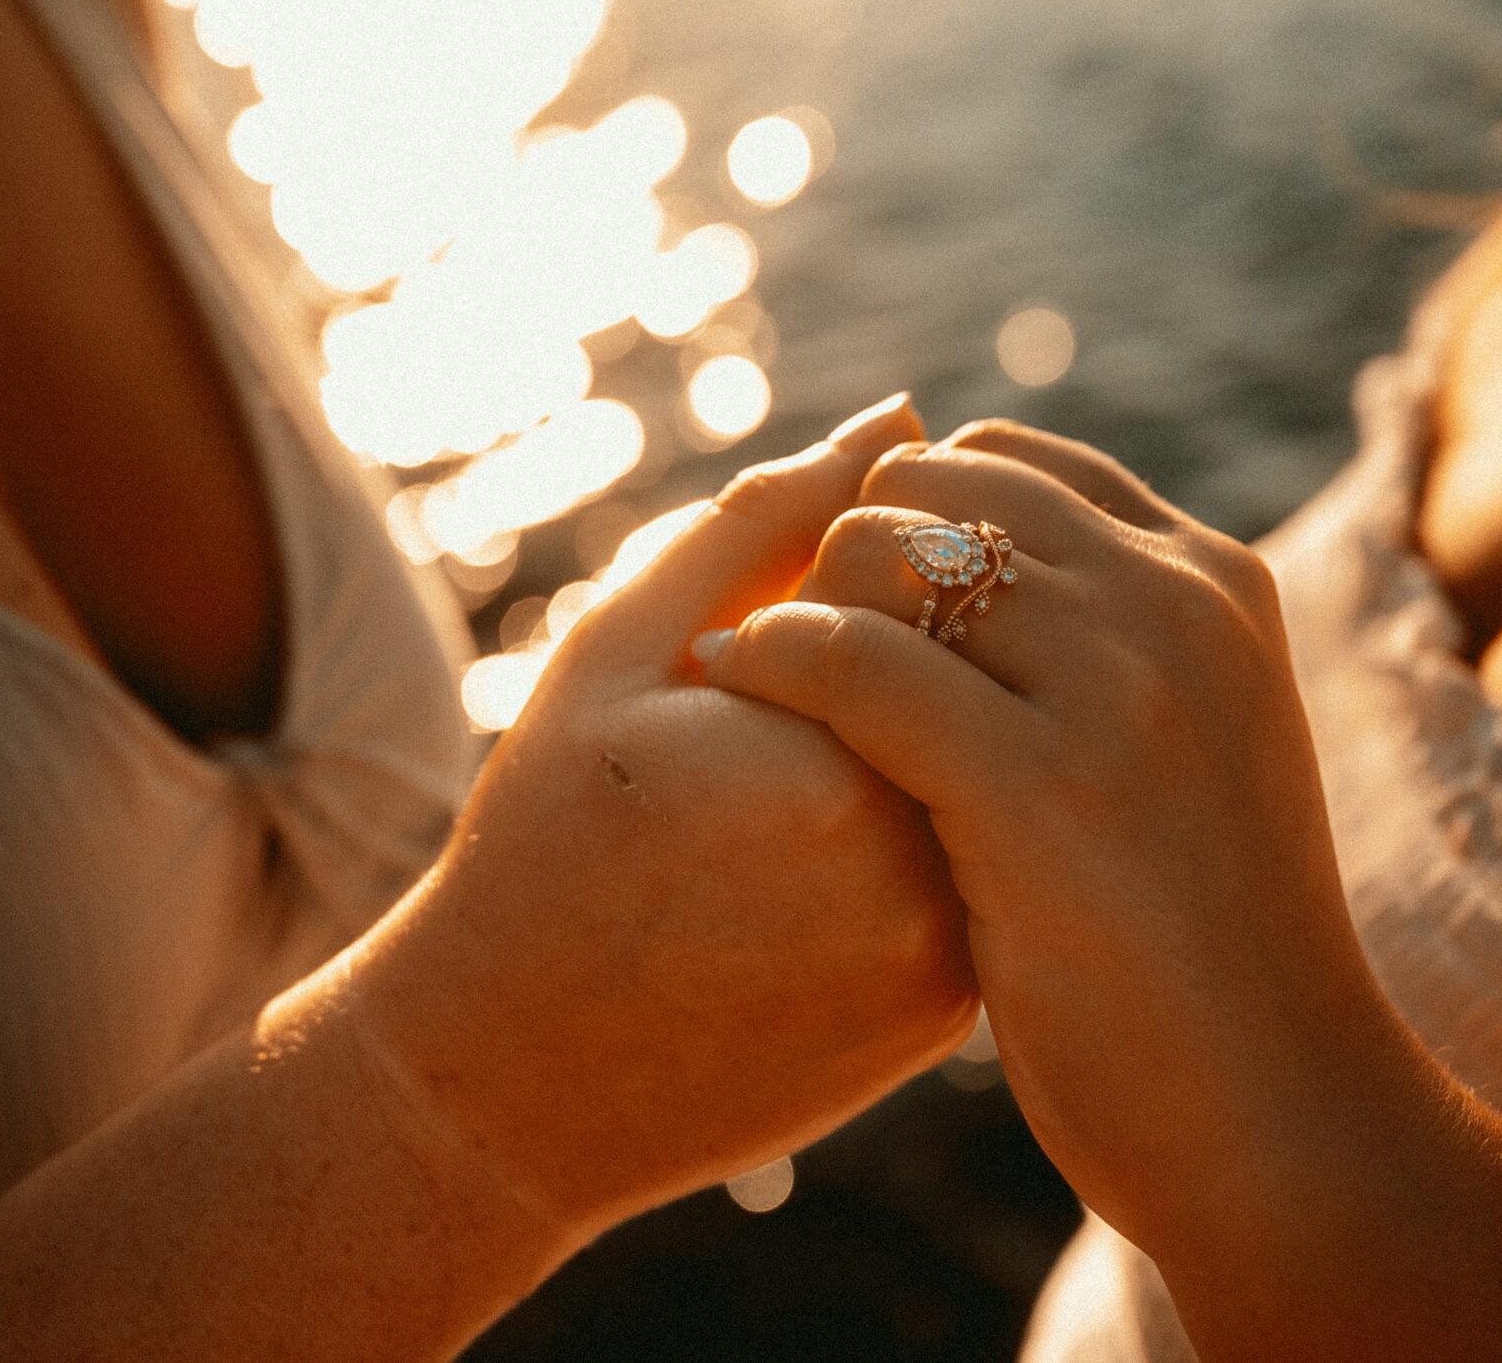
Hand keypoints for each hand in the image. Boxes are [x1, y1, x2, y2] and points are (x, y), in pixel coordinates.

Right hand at [313, 396, 977, 1240]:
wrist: (510, 1081)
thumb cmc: (543, 842)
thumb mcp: (619, 652)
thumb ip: (763, 520)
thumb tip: (899, 419)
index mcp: (838, 756)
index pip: (927, 586)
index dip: (839, 583)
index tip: (744, 655)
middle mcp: (923, 862)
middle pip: (973, 675)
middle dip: (897, 653)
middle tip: (765, 722)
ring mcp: (949, 951)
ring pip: (991, 765)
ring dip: (922, 734)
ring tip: (780, 787)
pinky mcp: (951, 1012)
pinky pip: (984, 860)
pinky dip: (928, 823)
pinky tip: (809, 855)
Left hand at [698, 419, 1390, 1254]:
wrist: (1283, 1119)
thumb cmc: (1204, 950)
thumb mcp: (1187, 747)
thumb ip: (1106, 642)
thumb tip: (961, 547)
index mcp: (1212, 582)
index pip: (1011, 459)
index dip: (909, 514)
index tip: (860, 602)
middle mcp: (1172, 605)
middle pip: (931, 486)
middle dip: (845, 553)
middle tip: (800, 651)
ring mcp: (1116, 691)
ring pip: (881, 549)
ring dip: (801, 602)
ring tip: (767, 681)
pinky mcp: (1039, 787)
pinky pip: (849, 661)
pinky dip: (770, 659)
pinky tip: (735, 688)